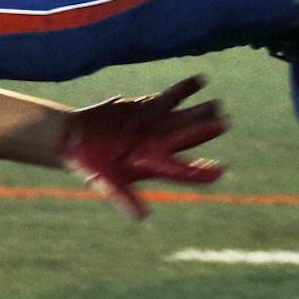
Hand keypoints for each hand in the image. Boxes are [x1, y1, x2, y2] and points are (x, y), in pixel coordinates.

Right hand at [58, 75, 227, 218]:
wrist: (75, 139)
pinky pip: (171, 97)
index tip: (220, 170)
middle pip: (188, 138)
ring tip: (218, 105)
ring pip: (184, 117)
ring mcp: (156, 125)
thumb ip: (123, 197)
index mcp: (153, 165)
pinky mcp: (147, 107)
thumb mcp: (105, 182)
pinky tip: (199, 80)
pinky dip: (184, 90)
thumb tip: (141, 217)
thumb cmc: (90, 164)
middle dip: (205, 130)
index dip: (202, 173)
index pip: (184, 171)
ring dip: (200, 111)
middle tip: (224, 123)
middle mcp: (160, 145)